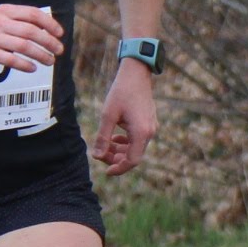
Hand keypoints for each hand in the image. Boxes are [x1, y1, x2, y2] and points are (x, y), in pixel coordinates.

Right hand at [0, 3, 62, 74]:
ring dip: (41, 55)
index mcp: (4, 11)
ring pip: (24, 46)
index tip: (60, 33)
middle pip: (32, 31)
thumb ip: (18, 20)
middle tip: (59, 50)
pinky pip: (10, 60)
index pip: (33, 14)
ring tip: (49, 60)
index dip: (50, 24)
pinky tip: (32, 67)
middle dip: (49, 42)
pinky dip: (25, 65)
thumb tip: (46, 28)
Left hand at [92, 61, 157, 175]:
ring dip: (120, 150)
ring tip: (105, 145)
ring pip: (135, 148)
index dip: (119, 168)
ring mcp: (151, 128)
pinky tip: (115, 137)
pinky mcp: (149, 123)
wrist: (136, 74)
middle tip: (100, 154)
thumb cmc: (121, 92)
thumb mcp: (108, 115)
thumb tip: (96, 156)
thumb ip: (103, 137)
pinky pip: (138, 139)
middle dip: (116, 158)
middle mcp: (149, 132)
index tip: (106, 171)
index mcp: (141, 132)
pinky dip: (126, 142)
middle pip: (134, 155)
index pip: (132, 160)